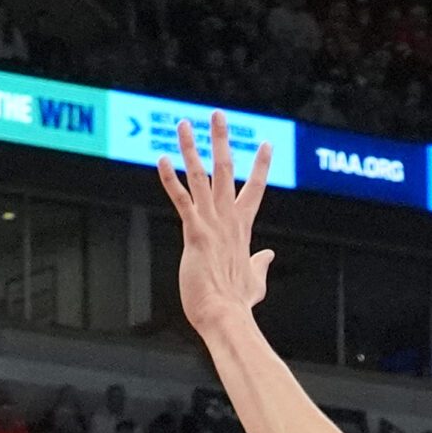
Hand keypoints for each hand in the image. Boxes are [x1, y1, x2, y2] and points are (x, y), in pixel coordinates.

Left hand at [157, 110, 274, 334]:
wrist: (227, 317)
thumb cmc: (238, 305)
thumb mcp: (256, 280)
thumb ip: (261, 264)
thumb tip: (269, 255)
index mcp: (243, 230)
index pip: (255, 190)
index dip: (261, 166)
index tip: (265, 144)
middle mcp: (229, 220)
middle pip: (227, 171)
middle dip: (222, 140)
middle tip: (218, 114)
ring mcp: (212, 224)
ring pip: (202, 177)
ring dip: (193, 149)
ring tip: (184, 124)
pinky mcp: (195, 233)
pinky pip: (181, 200)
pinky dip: (170, 179)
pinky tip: (162, 159)